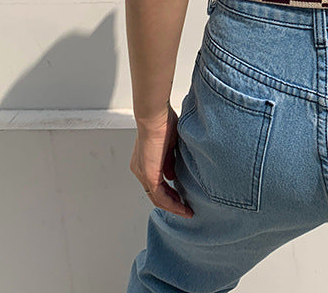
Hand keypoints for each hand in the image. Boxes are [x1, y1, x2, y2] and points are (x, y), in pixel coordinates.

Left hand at [130, 104, 193, 218]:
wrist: (154, 115)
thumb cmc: (163, 121)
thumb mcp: (169, 145)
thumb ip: (169, 161)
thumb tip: (172, 176)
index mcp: (144, 161)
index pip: (155, 183)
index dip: (168, 192)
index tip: (181, 196)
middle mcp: (140, 170)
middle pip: (155, 194)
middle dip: (171, 203)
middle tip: (185, 208)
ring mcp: (143, 174)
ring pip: (157, 198)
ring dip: (173, 206)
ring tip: (186, 211)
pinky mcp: (149, 175)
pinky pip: (160, 197)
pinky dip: (172, 204)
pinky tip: (182, 207)